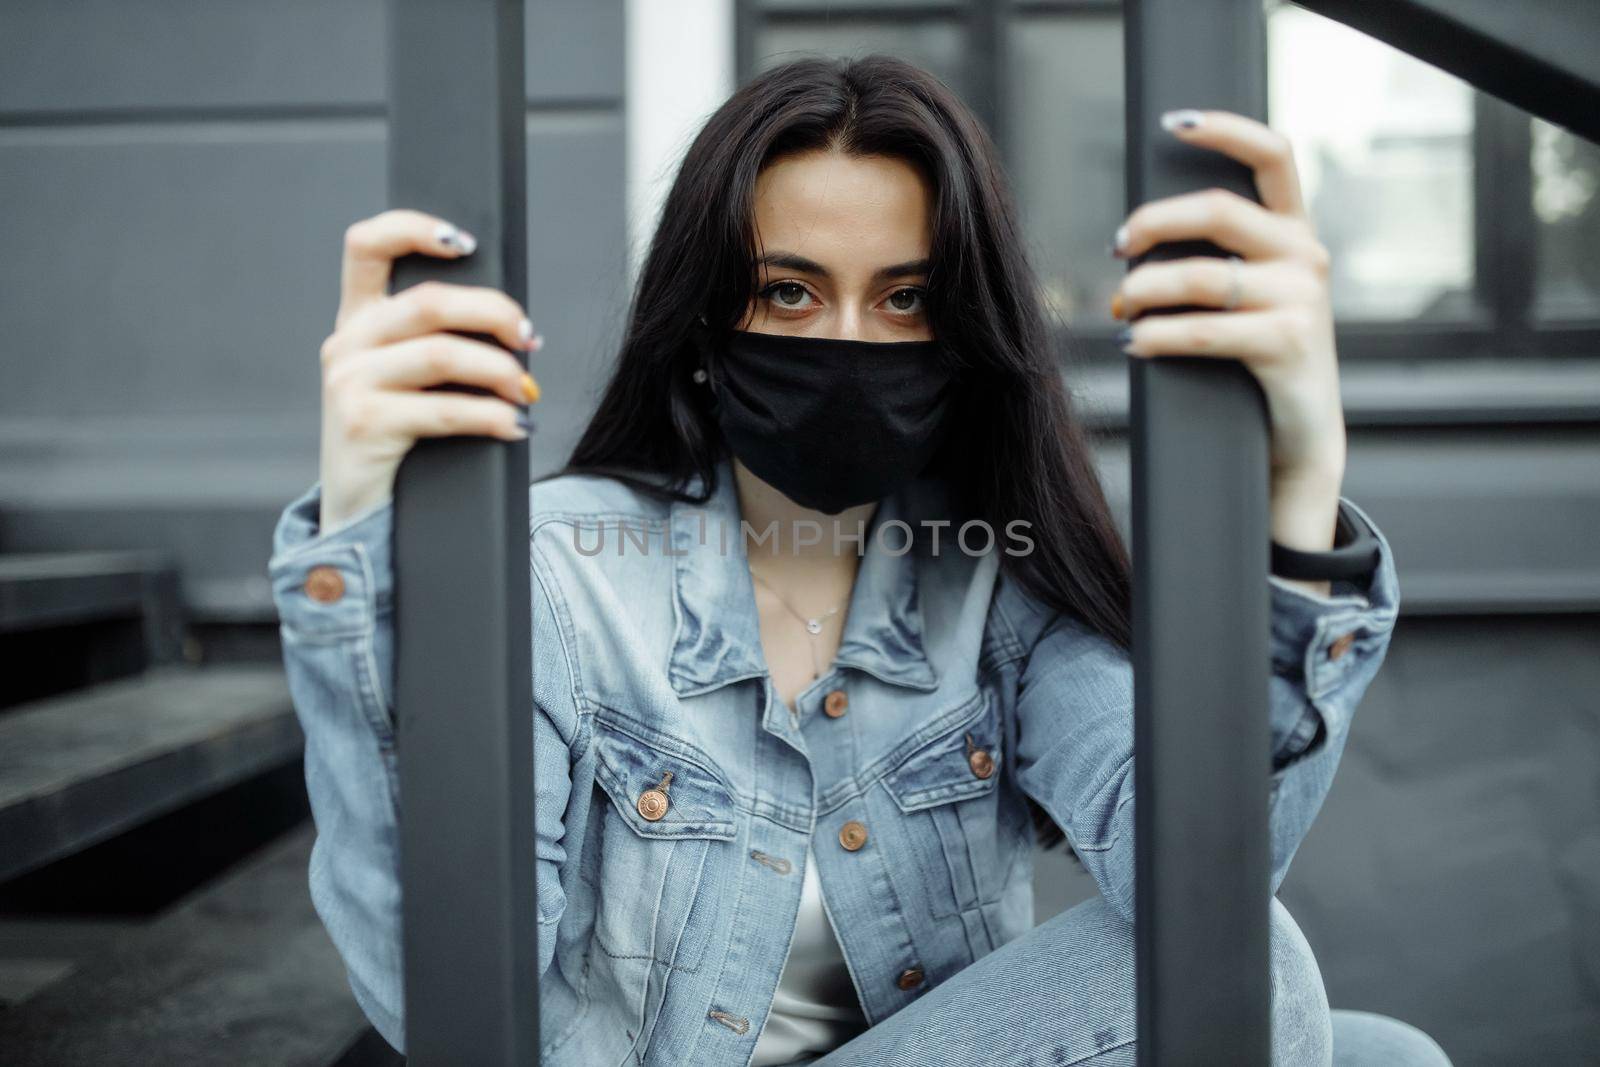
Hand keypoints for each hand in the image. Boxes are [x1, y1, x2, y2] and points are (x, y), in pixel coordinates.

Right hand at [318, 209, 543, 532]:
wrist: (361, 509)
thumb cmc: (401, 436)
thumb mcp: (409, 379)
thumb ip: (438, 340)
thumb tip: (514, 326)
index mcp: (357, 319)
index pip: (368, 245)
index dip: (414, 228)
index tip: (467, 242)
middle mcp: (346, 342)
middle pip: (429, 301)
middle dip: (494, 314)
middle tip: (530, 339)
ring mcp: (349, 382)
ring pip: (443, 354)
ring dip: (500, 370)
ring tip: (527, 391)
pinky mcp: (363, 423)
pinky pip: (446, 410)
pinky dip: (493, 417)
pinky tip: (516, 426)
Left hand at [1109, 108, 1345, 591]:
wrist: (1297, 436)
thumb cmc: (1255, 358)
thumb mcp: (1244, 295)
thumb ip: (1212, 256)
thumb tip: (1131, 244)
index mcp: (1294, 230)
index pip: (1272, 155)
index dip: (1226, 129)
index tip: (1173, 123)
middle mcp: (1306, 254)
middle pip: (1218, 211)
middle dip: (1153, 224)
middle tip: (1118, 248)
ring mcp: (1302, 299)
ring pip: (1201, 275)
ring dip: (1144, 290)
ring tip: (1120, 308)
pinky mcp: (1288, 345)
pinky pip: (1203, 330)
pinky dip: (1157, 336)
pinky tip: (1135, 343)